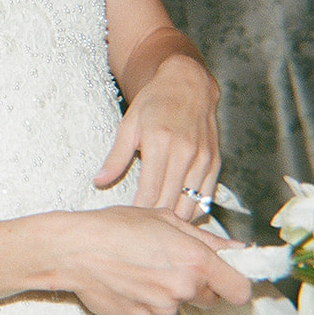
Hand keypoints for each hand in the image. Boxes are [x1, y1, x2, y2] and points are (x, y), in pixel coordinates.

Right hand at [60, 205, 250, 314]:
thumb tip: (238, 249)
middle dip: (200, 285)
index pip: (239, 289)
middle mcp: (183, 288)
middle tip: (174, 265)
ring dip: (169, 293)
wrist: (75, 250)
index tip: (229, 279)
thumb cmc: (116, 227)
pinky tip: (129, 283)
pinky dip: (147, 303)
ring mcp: (162, 308)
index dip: (236, 284)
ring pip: (179, 305)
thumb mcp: (165, 219)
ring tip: (142, 269)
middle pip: (210, 299)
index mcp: (195, 260)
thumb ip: (207, 239)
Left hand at [95, 52, 219, 218]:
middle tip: (143, 230)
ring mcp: (203, 158)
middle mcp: (185, 152)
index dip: (139, 212)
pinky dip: (194, 209)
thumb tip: (98, 182)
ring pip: (191, 204)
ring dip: (176, 219)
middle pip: (170, 202)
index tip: (129, 222)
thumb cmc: (154, 103)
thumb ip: (116, 157)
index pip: (149, 191)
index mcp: (160, 142)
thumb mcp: (128, 125)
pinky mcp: (215, 161)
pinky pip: (206, 196)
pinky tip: (180, 216)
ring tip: (161, 228)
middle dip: (156, 220)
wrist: (188, 84)